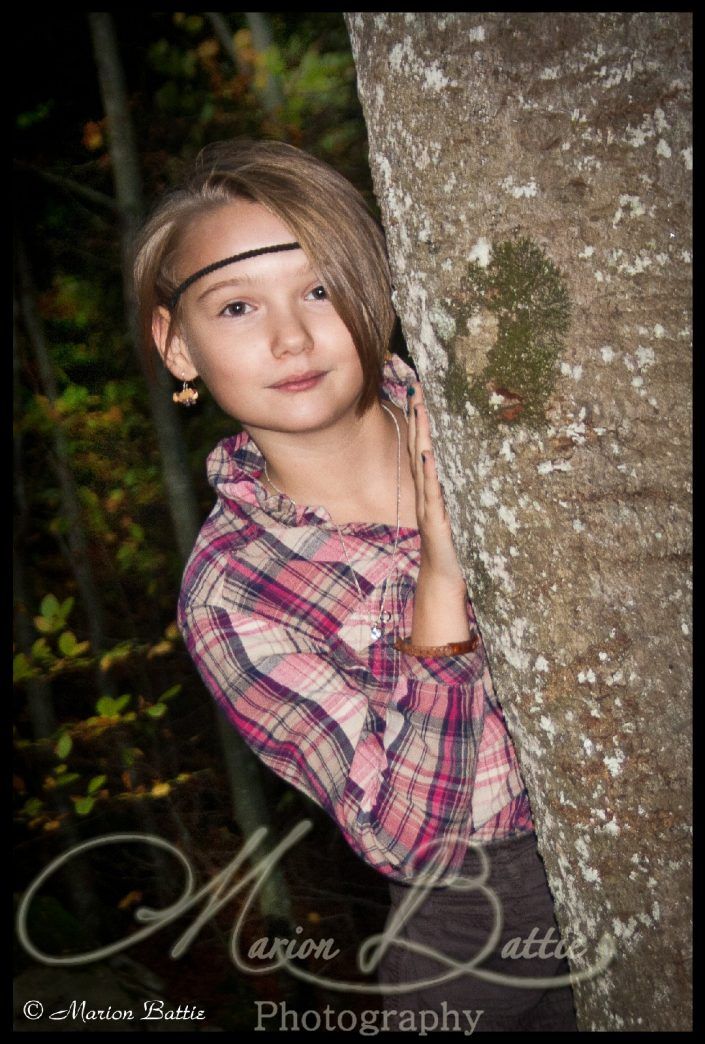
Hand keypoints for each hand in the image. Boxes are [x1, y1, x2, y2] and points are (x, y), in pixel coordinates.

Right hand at [407, 382, 465, 587]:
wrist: (442, 576)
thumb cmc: (448, 545)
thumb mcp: (449, 511)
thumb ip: (446, 491)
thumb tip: (450, 469)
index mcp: (428, 488)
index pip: (421, 448)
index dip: (419, 422)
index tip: (419, 395)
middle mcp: (423, 492)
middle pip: (418, 448)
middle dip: (418, 418)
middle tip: (417, 388)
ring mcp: (427, 504)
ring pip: (421, 463)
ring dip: (420, 436)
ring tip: (421, 410)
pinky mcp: (435, 519)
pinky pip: (430, 492)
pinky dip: (427, 473)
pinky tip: (426, 454)